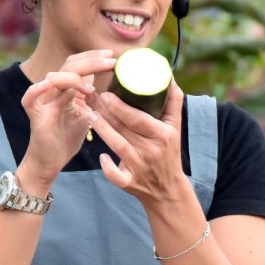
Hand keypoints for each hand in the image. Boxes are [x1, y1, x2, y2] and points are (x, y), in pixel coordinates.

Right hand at [18, 50, 114, 184]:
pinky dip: (36, 90)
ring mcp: (44, 102)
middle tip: (111, 61)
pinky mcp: (36, 116)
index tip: (112, 56)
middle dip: (91, 61)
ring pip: (54, 78)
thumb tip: (114, 86)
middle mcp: (54, 90)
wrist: (51, 161)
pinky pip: (30, 99)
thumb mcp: (87, 115)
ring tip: (93, 89)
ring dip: (74, 78)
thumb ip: (94, 99)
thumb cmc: (67, 138)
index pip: (78, 64)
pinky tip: (48, 85)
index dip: (93, 57)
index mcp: (66, 89)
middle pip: (69, 66)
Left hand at [88, 81, 191, 204]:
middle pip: (124, 128)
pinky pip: (116, 176)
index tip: (106, 93)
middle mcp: (151, 150)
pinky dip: (108, 168)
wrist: (168, 189)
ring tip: (89, 113)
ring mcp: (140, 167)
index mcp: (163, 134)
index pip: (138, 118)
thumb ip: (173, 101)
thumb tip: (168, 75)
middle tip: (91, 97)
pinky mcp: (130, 183)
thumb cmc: (169, 151)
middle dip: (106, 112)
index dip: (120, 106)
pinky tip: (101, 156)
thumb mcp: (175, 127)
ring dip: (102, 130)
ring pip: (117, 145)